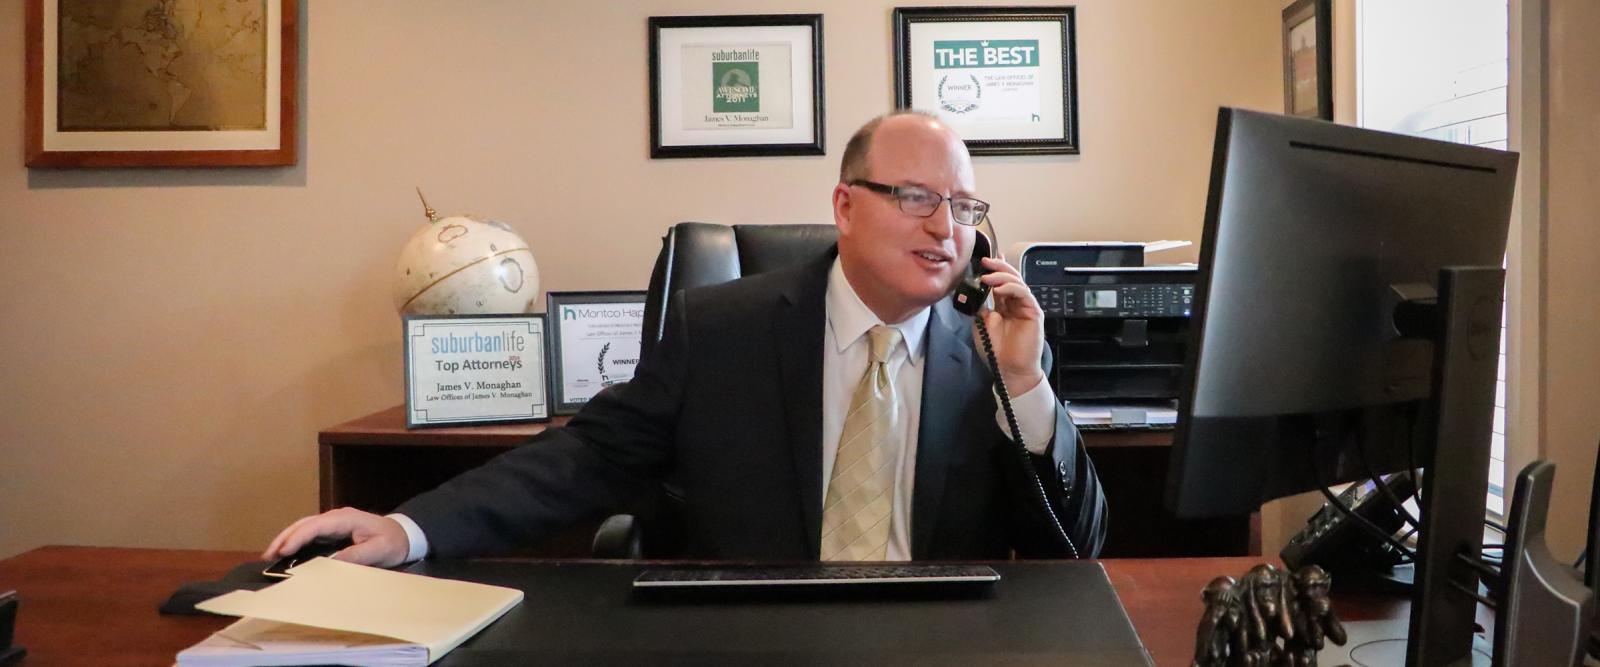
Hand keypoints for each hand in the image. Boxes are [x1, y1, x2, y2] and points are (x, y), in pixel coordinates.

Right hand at [261, 507, 409, 568]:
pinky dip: (296, 541)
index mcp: (346, 518)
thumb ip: (355, 556)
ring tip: (270, 554)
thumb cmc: (392, 542)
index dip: (298, 537)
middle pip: (304, 524)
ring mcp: (334, 523)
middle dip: (285, 538)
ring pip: (304, 527)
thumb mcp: (378, 551)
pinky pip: (310, 534)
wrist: (404, 535)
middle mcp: (336, 517)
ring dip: (287, 539)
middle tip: (267, 555)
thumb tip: (330, 562)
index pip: (316, 526)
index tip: (283, 551)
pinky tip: (286, 552)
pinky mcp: (333, 530)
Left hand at [974, 256, 1046, 395]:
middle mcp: (1016, 303)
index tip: (983, 261)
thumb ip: (981, 307)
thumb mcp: (982, 324)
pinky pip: (1024, 294)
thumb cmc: (997, 351)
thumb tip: (975, 291)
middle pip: (1011, 278)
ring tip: (987, 277)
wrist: (1008, 369)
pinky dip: (1011, 288)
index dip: (995, 270)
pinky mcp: (1034, 312)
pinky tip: (998, 289)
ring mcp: (1026, 307)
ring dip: (1002, 276)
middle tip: (985, 262)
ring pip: (1018, 282)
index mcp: (1004, 305)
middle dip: (998, 268)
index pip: (1001, 282)